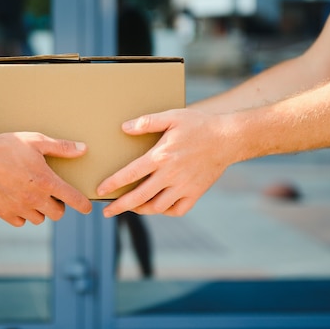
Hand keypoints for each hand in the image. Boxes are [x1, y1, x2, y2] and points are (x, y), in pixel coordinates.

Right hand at [0, 131, 91, 225]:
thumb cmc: (7, 146)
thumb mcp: (36, 141)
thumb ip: (61, 147)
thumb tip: (83, 149)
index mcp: (47, 182)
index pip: (73, 199)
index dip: (83, 204)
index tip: (87, 207)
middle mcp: (35, 198)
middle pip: (57, 214)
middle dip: (58, 205)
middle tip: (52, 194)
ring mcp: (19, 208)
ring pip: (39, 219)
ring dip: (40, 210)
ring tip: (33, 196)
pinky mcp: (4, 213)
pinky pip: (20, 221)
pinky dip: (22, 214)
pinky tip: (18, 201)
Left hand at [97, 108, 234, 217]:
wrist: (229, 138)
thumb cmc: (198, 125)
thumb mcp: (172, 117)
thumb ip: (147, 122)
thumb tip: (125, 127)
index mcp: (161, 156)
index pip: (131, 174)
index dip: (113, 183)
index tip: (100, 190)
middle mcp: (171, 175)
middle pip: (140, 196)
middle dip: (120, 206)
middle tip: (107, 211)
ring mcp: (184, 186)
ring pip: (157, 207)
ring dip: (141, 209)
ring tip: (131, 206)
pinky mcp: (196, 193)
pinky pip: (177, 210)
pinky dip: (165, 211)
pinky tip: (158, 206)